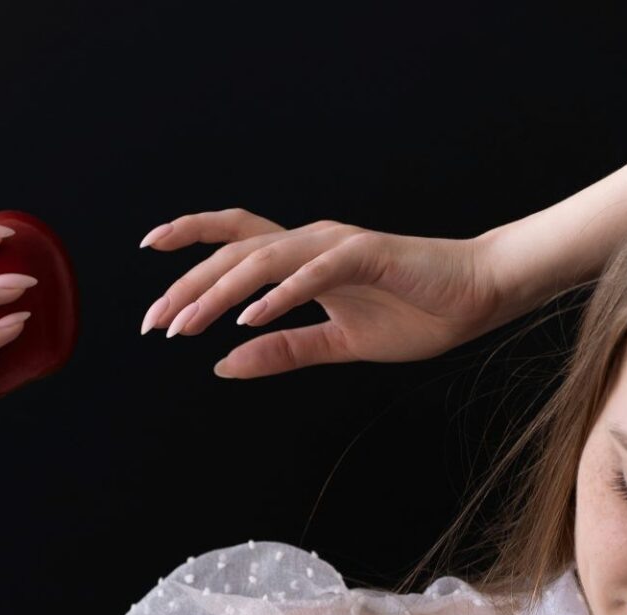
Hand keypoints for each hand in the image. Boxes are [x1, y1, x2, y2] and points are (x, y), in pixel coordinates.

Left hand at [139, 208, 503, 378]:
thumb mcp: (335, 343)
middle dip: (188, 285)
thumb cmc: (414, 313)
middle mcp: (311, 243)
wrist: (477, 297)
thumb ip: (282, 350)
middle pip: (234, 252)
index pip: (234, 238)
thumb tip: (222, 366)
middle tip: (153, 323)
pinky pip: (314, 273)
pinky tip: (248, 319)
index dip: (190, 236)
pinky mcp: (368, 256)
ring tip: (186, 325)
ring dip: (220, 292)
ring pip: (263, 259)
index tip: (149, 248)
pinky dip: (279, 295)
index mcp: (302, 258)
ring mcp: (337, 246)